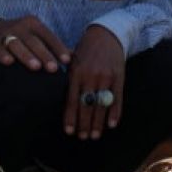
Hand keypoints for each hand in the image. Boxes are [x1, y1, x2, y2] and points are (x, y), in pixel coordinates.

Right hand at [0, 15, 70, 72]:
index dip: (58, 48)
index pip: (49, 36)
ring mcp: (6, 32)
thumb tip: (73, 57)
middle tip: (53, 68)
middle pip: (34, 41)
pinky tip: (8, 62)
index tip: (66, 61)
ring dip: (26, 55)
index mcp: (35, 24)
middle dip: (44, 55)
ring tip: (35, 67)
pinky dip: (3, 54)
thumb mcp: (37, 37)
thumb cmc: (22, 37)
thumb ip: (52, 47)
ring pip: (17, 43)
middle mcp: (21, 26)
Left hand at [63, 25, 125, 139]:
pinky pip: (117, 98)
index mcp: (76, 73)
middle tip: (82, 138)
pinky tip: (111, 124)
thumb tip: (52, 96)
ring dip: (98, 123)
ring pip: (101, 105)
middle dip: (84, 124)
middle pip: (86, 106)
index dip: (70, 117)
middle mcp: (91, 76)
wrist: (106, 34)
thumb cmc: (85, 49)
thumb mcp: (72, 61)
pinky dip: (115, 113)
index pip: (71, 100)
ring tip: (94, 136)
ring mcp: (106, 77)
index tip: (68, 131)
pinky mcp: (119, 77)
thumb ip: (66, 78)